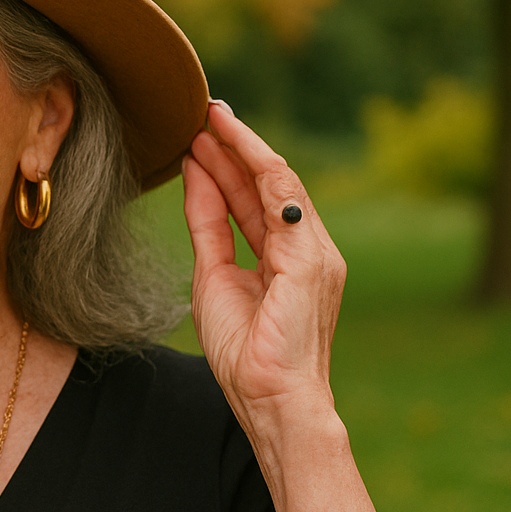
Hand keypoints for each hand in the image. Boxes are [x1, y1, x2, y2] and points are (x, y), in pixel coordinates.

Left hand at [181, 100, 346, 445]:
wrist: (271, 399)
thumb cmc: (244, 355)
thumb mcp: (213, 278)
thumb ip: (208, 229)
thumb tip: (195, 181)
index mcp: (287, 259)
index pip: (256, 200)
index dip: (228, 166)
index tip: (198, 138)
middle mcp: (308, 249)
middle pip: (267, 184)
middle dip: (233, 146)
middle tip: (202, 112)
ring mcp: (315, 250)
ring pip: (277, 180)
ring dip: (240, 146)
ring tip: (208, 116)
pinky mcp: (311, 256)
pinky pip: (282, 196)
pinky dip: (252, 164)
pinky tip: (225, 142)